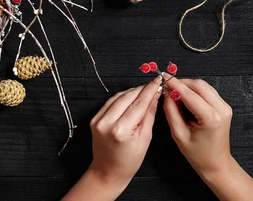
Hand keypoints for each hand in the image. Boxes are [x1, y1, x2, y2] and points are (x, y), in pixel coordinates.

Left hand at [88, 76, 162, 190]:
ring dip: (132, 91)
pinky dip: (122, 97)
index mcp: (121, 130)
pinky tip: (131, 97)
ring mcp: (98, 120)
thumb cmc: (129, 161)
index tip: (158, 80)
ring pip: (119, 96)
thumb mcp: (145, 139)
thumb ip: (149, 115)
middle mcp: (107, 122)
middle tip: (154, 84)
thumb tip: (155, 95)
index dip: (149, 90)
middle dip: (142, 89)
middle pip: (128, 97)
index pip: (139, 104)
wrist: (107, 172)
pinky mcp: (94, 118)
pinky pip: (111, 102)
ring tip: (145, 91)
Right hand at [162, 75, 233, 177]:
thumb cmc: (199, 154)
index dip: (175, 84)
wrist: (216, 163)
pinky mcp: (224, 106)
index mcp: (211, 118)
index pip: (190, 95)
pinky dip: (195, 90)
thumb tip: (166, 94)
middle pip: (199, 85)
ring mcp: (225, 107)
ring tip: (174, 91)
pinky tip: (184, 96)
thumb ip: (171, 112)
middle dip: (182, 82)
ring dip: (188, 85)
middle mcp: (221, 110)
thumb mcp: (179, 135)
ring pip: (204, 86)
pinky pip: (208, 91)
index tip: (164, 78)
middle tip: (167, 85)